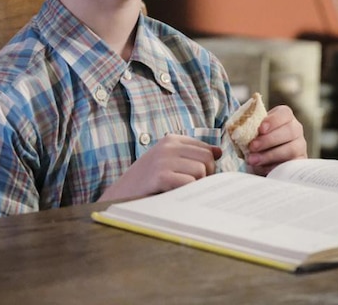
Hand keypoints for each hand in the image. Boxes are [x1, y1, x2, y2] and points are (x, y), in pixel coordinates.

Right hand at [98, 134, 221, 201]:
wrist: (119, 196)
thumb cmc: (147, 182)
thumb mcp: (169, 162)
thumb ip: (192, 155)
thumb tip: (218, 151)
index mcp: (171, 140)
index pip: (206, 149)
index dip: (207, 166)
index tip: (194, 178)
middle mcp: (167, 146)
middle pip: (208, 159)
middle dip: (206, 176)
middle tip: (189, 187)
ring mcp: (163, 160)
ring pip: (201, 171)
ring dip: (195, 186)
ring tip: (178, 191)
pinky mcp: (161, 176)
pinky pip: (190, 183)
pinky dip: (187, 193)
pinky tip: (173, 195)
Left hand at [245, 105, 307, 175]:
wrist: (263, 160)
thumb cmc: (257, 140)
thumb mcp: (253, 131)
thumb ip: (249, 127)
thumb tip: (237, 128)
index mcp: (284, 117)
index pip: (284, 113)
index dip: (273, 120)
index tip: (260, 129)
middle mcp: (296, 129)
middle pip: (289, 130)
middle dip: (269, 140)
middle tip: (252, 146)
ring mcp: (300, 146)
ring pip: (290, 149)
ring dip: (269, 155)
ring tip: (253, 160)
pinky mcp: (299, 162)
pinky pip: (290, 165)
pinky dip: (274, 167)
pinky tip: (261, 168)